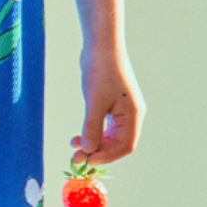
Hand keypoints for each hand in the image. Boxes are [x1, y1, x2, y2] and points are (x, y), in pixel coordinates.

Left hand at [72, 49, 144, 165]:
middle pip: (117, 143)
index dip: (107, 156)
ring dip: (92, 142)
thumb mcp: (94, 102)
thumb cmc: (101, 71)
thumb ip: (91, 127)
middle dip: (97, 151)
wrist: (100, 46)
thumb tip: (88, 150)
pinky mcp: (111, 104)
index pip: (125, 146)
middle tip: (75, 157)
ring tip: (73, 144)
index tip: (88, 160)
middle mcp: (131, 115)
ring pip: (109, 136)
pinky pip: (104, 126)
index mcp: (133, 115)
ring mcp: (121, 110)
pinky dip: (92, 131)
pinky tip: (79, 134)